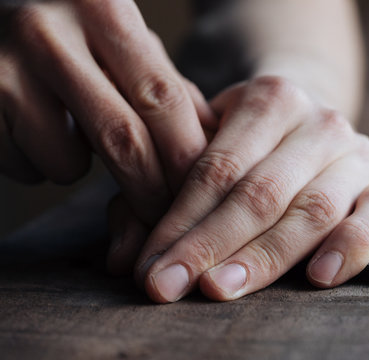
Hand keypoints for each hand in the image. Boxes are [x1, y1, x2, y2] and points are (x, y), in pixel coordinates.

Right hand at [0, 0, 215, 223]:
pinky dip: (43, 166)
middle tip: (160, 216)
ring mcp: (4, 66)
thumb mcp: (124, 49)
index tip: (198, 195)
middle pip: (123, 137)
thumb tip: (212, 150)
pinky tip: (35, 131)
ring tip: (73, 138)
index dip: (185, 157)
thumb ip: (169, 91)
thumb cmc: (74, 43)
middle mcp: (51, 30)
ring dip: (81, 169)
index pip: (164, 99)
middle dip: (149, 190)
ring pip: (68, 162)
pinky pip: (28, 166)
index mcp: (105, 10)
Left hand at [120, 76, 368, 301]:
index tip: (150, 269)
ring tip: (222, 288)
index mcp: (270, 99)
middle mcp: (320, 122)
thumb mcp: (203, 149)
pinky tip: (317, 278)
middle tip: (171, 287)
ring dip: (265, 256)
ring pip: (311, 210)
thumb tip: (123, 258)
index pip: (217, 168)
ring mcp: (358, 155)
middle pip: (260, 192)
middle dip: (211, 244)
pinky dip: (348, 248)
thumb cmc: (251, 148)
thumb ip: (157, 196)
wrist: (314, 128)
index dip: (180, 221)